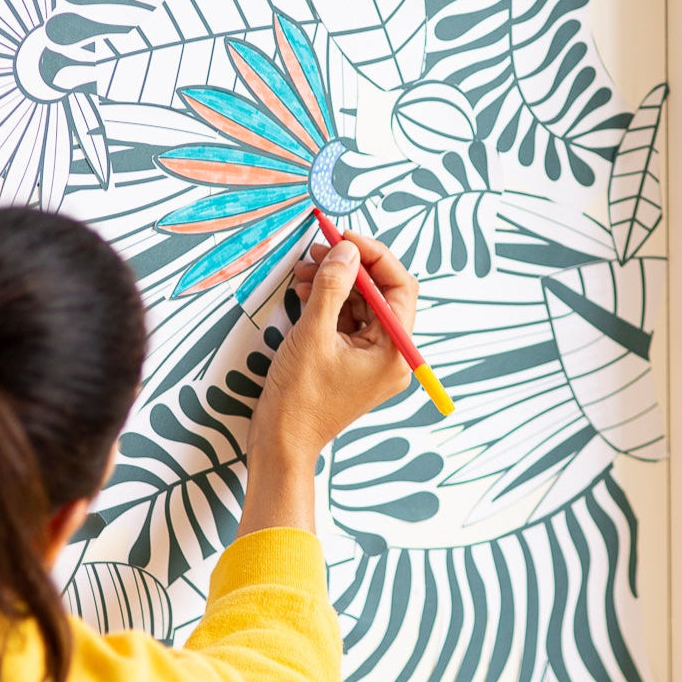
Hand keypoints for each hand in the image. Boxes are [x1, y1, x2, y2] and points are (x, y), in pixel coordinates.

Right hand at [250, 232, 416, 466]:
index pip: (400, 287)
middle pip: (381, 294)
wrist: (281, 443)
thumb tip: (347, 251)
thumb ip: (333, 286)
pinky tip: (304, 292)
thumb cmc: (299, 398)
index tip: (345, 238)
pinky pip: (347, 322)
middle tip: (319, 249)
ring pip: (361, 305)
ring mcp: (372, 360)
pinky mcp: (353, 362)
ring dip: (334, 283)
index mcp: (394, 351)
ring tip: (303, 271)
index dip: (374, 256)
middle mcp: (391, 355)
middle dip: (349, 268)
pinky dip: (328, 303)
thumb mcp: (314, 333)